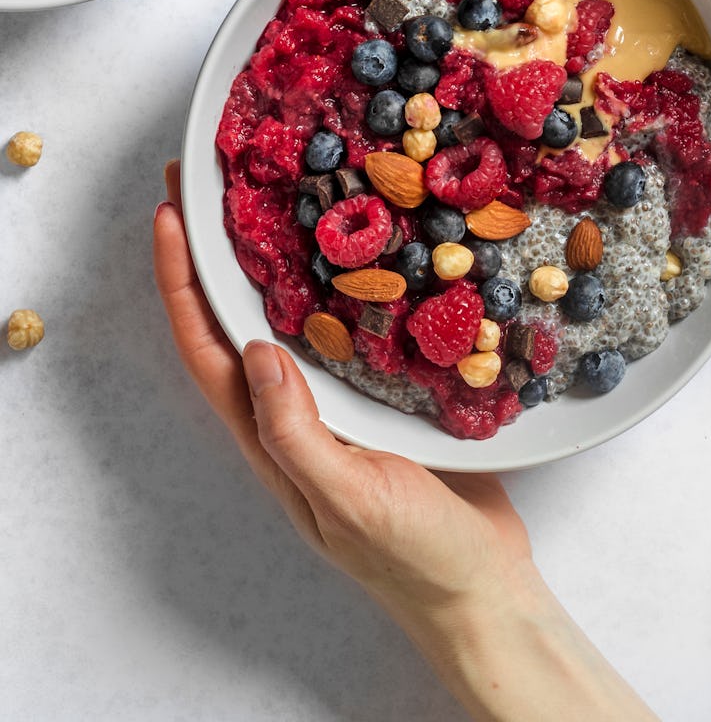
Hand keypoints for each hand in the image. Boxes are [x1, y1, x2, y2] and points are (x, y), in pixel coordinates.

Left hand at [153, 162, 656, 720]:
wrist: (484, 588)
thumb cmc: (415, 559)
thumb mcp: (349, 501)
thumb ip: (297, 434)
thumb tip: (254, 349)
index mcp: (272, 436)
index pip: (206, 349)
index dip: (180, 282)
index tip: (170, 216)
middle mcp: (296, 410)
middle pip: (236, 318)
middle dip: (214, 251)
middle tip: (208, 177)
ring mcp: (340, 400)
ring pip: (293, 314)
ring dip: (273, 256)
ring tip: (273, 191)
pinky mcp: (386, 392)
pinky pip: (351, 324)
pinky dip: (344, 279)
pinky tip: (361, 242)